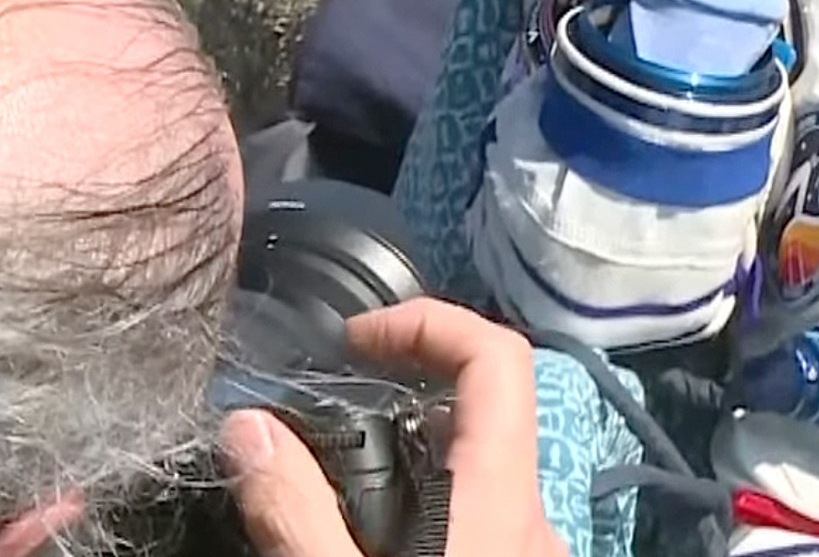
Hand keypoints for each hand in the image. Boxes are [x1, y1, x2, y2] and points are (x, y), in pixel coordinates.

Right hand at [223, 298, 566, 556]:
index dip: (429, 322)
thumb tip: (248, 427)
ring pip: (478, 468)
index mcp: (501, 496)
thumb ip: (295, 509)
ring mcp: (529, 547)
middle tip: (334, 401)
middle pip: (485, 410)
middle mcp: (531, 514)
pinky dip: (430, 500)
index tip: (355, 338)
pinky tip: (371, 532)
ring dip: (413, 453)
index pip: (499, 356)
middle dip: (409, 390)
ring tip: (337, 470)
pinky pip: (479, 513)